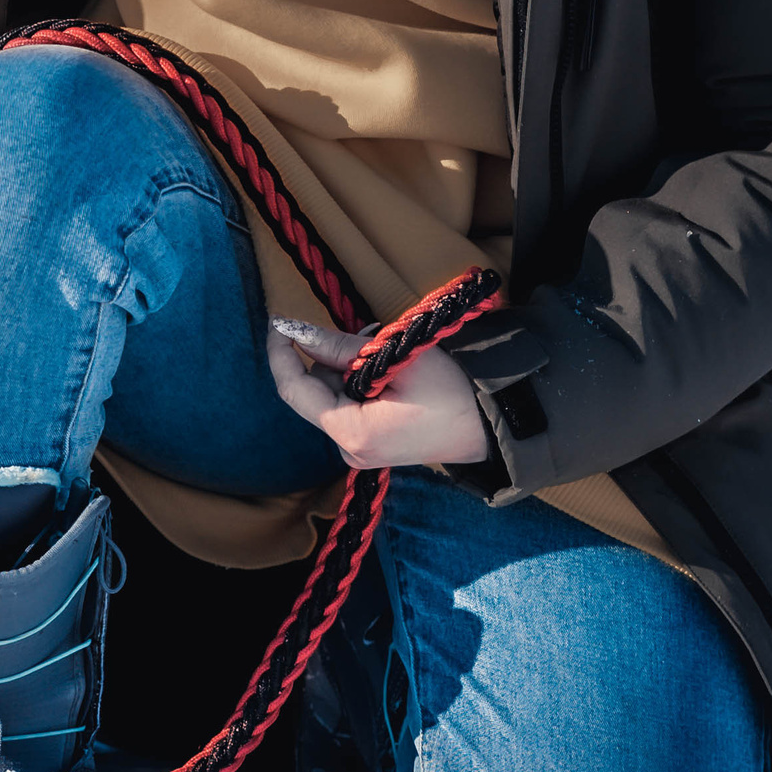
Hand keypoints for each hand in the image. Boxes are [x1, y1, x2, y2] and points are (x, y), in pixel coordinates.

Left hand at [267, 316, 491, 469]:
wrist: (493, 424)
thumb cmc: (451, 390)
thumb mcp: (392, 358)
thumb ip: (338, 347)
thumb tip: (294, 330)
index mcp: (350, 433)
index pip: (294, 389)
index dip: (280, 352)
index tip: (278, 320)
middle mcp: (348, 448)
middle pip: (314, 391)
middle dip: (328, 356)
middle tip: (366, 334)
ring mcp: (359, 450)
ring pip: (331, 395)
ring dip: (346, 366)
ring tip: (385, 352)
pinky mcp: (371, 445)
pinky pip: (348, 405)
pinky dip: (358, 381)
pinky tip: (385, 368)